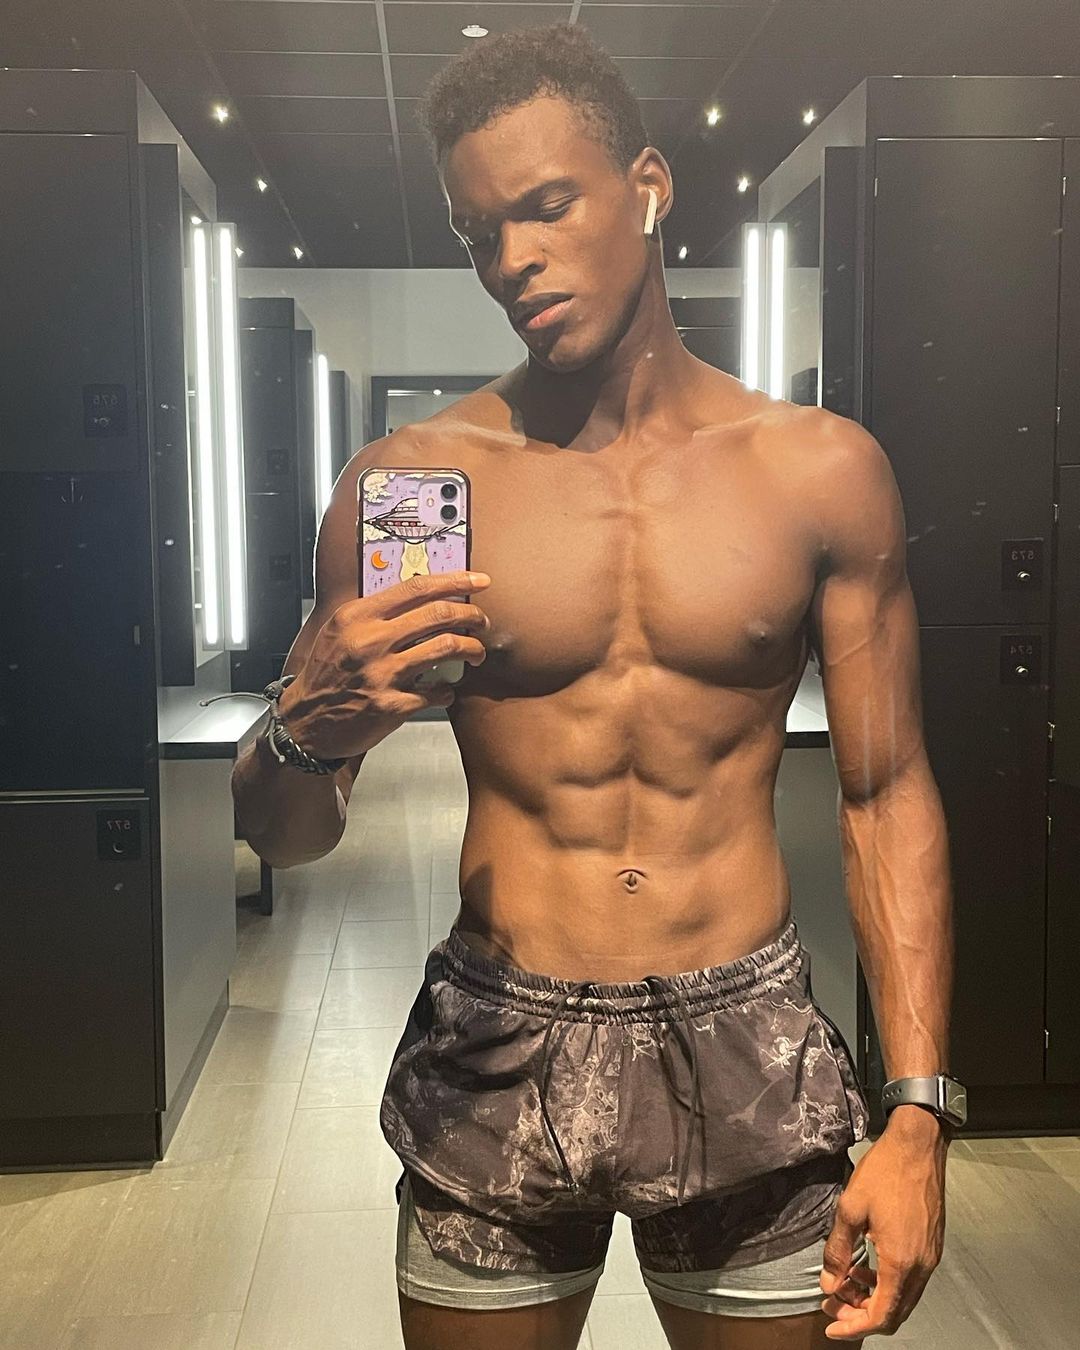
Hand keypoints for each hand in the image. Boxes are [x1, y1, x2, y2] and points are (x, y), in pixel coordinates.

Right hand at [278, 569, 491, 759]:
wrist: (305, 723)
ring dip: (472, 649)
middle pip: (439, 614)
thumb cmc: (326, 675)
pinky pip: (438, 691)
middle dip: (471, 615)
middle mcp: (370, 641)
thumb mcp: (341, 631)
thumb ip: (377, 613)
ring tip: (475, 653)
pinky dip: (448, 690)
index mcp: (358, 616)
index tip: (479, 580)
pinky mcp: (392, 706)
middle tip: (481, 621)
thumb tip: (423, 597)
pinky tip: (445, 690)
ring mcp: (382, 674)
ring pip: (447, 648)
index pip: (416, 587)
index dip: (455, 580)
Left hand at [819, 1108, 948, 1339]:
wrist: (918, 1145)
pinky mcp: (931, 1246)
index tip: (833, 1326)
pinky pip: (909, 1279)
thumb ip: (838, 1250)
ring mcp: (930, 1257)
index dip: (855, 1327)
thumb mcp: (850, 1208)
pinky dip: (887, 1283)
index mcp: (901, 1262)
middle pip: (894, 1313)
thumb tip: (829, 1282)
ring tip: (845, 1283)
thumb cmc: (887, 1171)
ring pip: (902, 1297)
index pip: (880, 1316)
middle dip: (861, 1315)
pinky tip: (866, 1266)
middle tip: (834, 1305)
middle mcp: (921, 1266)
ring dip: (874, 1298)